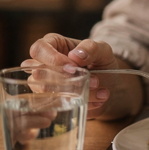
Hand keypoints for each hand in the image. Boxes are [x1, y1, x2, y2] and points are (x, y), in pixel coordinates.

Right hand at [22, 34, 141, 118]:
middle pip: (37, 73)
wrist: (110, 83)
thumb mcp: (103, 50)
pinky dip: (78, 102)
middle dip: (65, 79)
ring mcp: (44, 84)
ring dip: (73, 91)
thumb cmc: (101, 61)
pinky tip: (96, 100)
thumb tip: (74, 55)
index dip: (52, 59)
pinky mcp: (51, 100)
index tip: (73, 67)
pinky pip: (56, 104)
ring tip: (97, 87)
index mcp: (52, 45)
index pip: (38, 49)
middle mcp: (42, 64)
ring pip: (44, 90)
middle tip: (92, 80)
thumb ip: (91, 48)